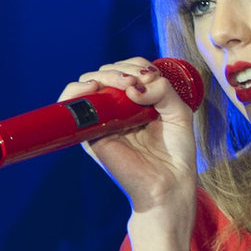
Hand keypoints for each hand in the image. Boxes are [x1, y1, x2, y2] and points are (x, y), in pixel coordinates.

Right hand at [66, 58, 198, 217]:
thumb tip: (134, 85)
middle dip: (121, 68)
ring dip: (104, 75)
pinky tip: (94, 88)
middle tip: (136, 82)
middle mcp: (118, 107)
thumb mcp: (178, 112)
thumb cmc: (176, 152)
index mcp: (138, 101)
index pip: (128, 69)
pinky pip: (71, 106)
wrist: (169, 184)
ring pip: (88, 82)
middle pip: (107, 71)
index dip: (135, 65)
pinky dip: (76, 91)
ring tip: (123, 84)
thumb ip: (163, 90)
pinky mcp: (89, 133)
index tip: (150, 76)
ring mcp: (102, 119)